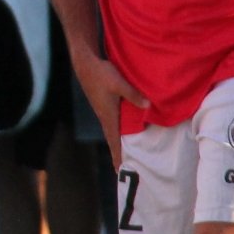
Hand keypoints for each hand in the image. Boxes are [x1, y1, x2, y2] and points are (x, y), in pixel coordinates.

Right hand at [71, 49, 148, 168]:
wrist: (85, 64)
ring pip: (112, 130)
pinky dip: (117, 130)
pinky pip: (112, 121)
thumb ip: (133, 95)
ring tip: (124, 152)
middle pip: (112, 139)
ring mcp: (103, 110)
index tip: (119, 170)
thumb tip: (147, 106)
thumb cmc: (101, 74)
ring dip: (117, 142)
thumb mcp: (119, 83)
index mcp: (108, 116)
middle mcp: (104, 116)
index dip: (117, 155)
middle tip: (122, 167)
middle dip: (117, 153)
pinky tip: (123, 129)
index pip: (113, 141)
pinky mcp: (103, 104)